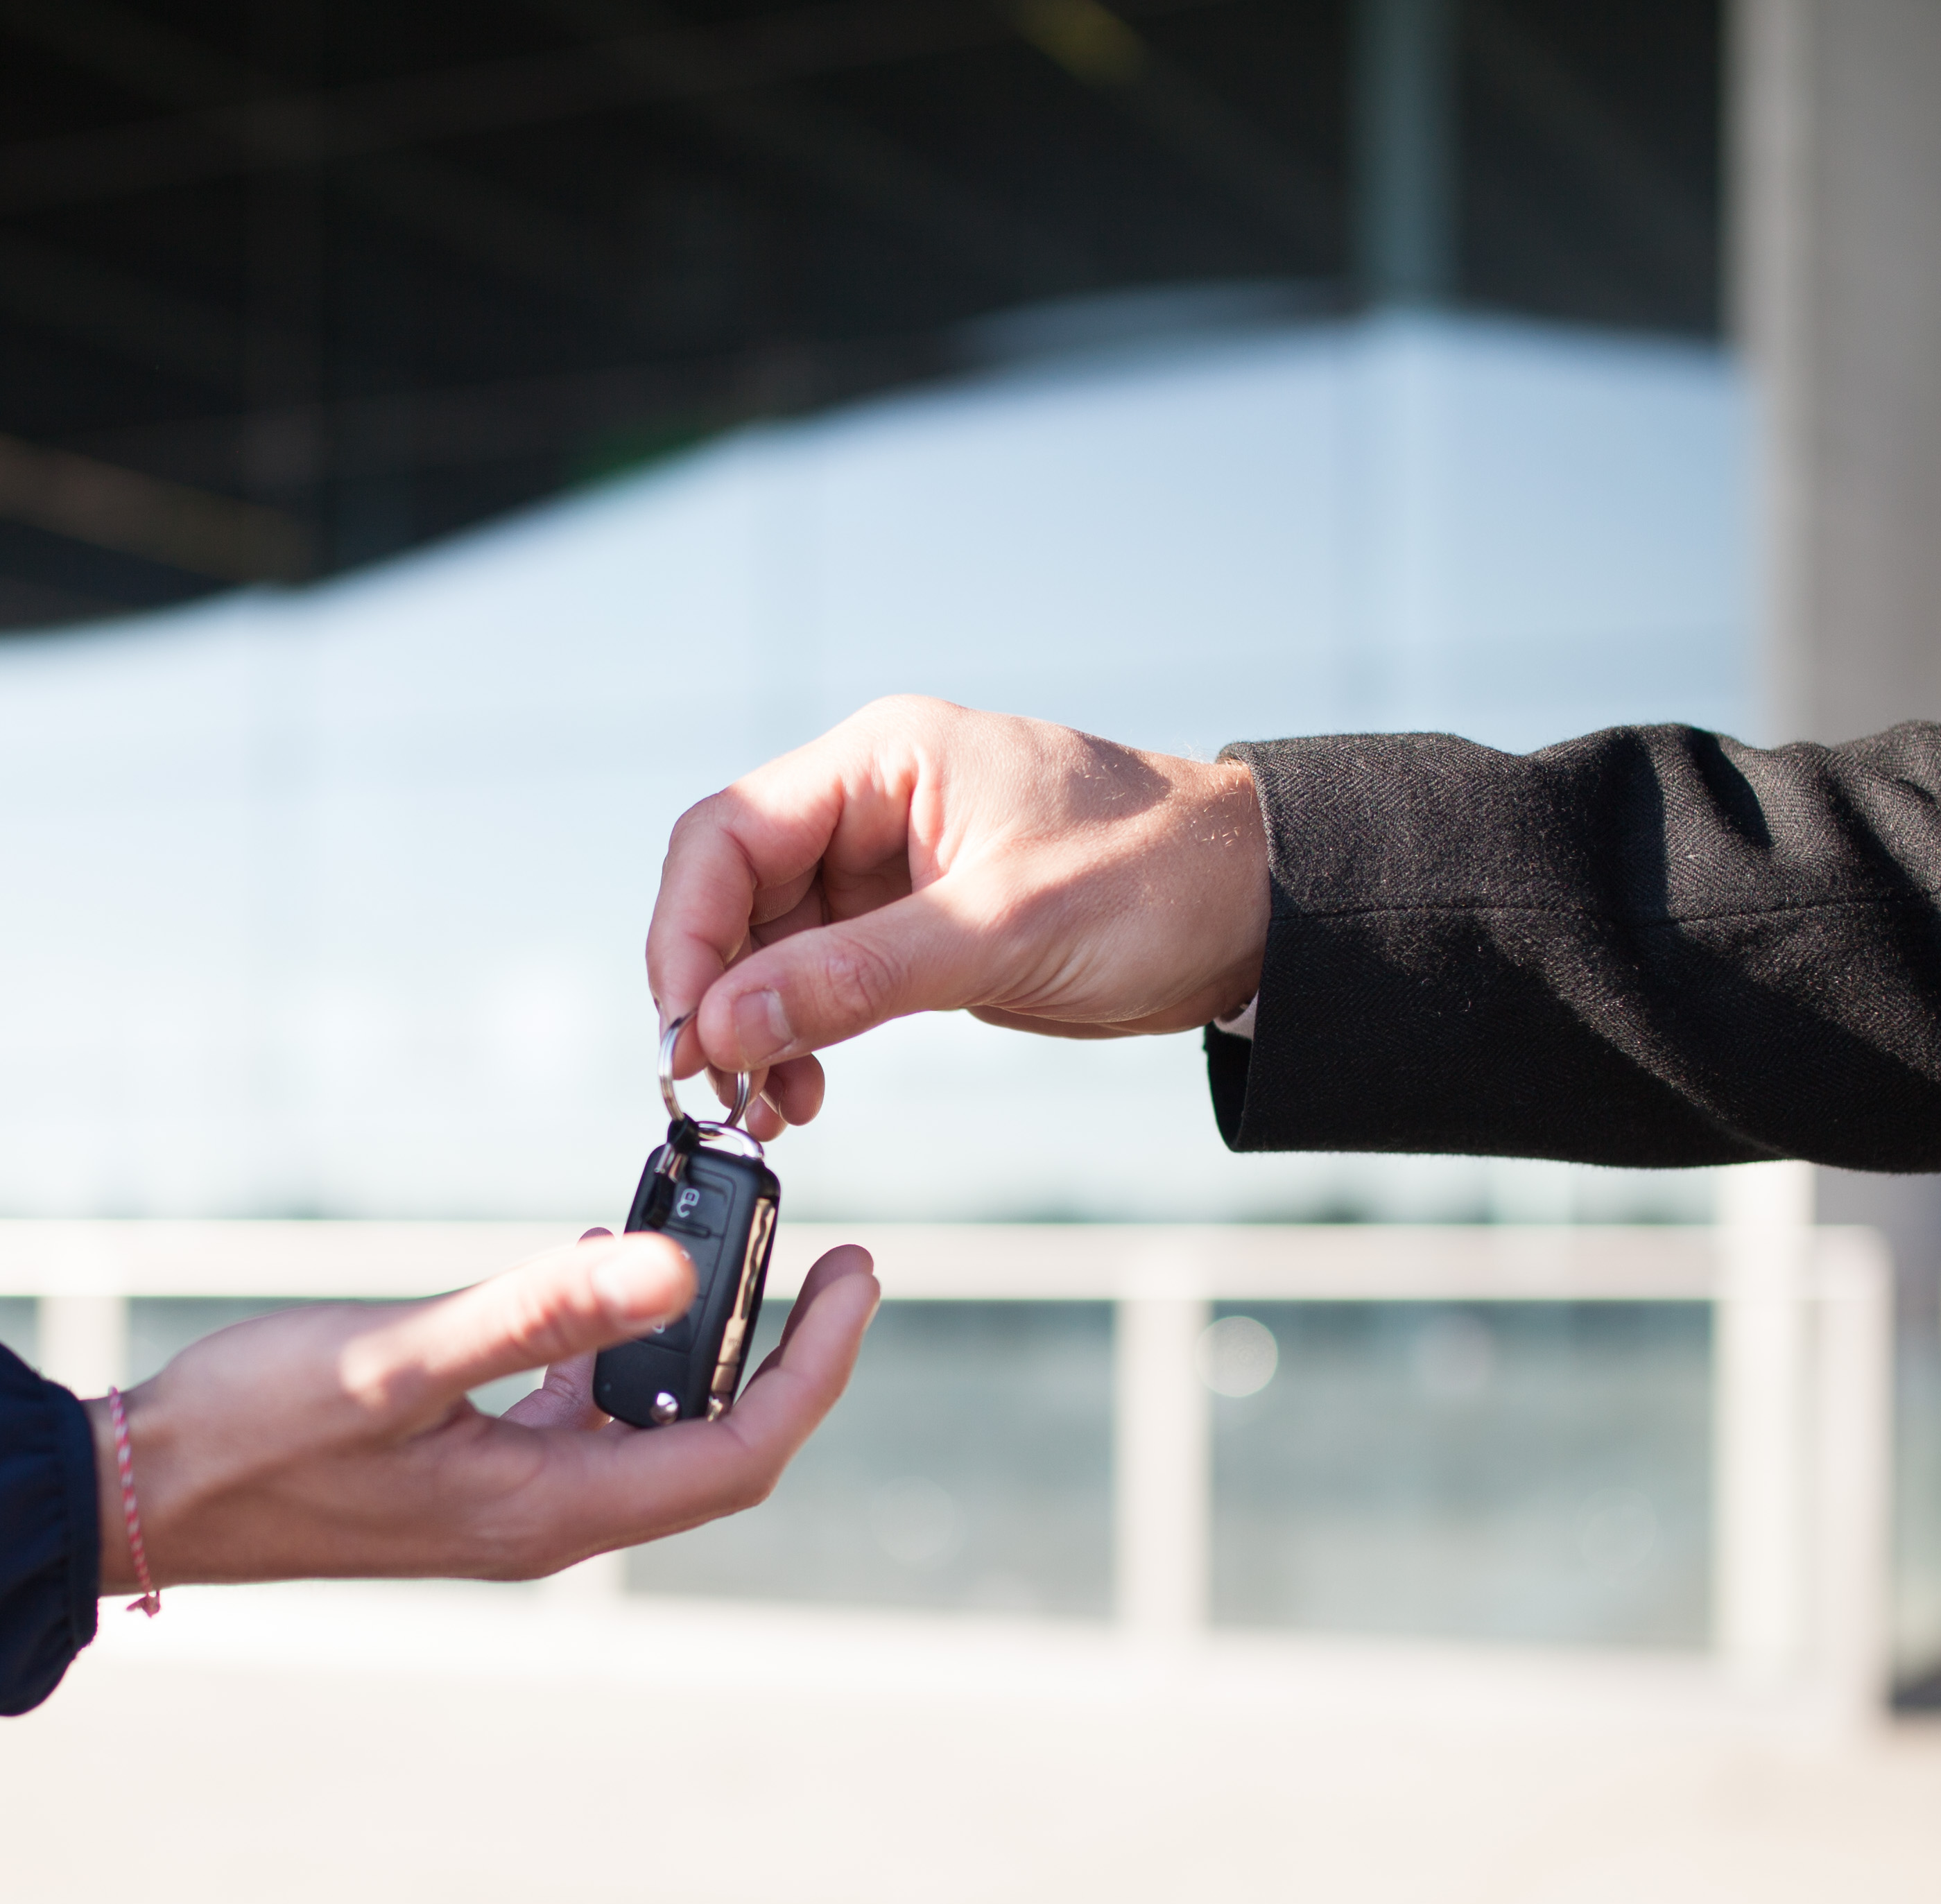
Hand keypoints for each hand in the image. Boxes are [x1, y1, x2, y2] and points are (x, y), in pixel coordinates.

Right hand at [105, 1231, 878, 1588]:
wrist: (144, 1492)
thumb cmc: (254, 1430)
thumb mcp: (397, 1358)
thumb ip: (535, 1313)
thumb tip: (678, 1273)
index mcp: (553, 1509)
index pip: (742, 1451)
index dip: (817, 1366)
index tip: (860, 1275)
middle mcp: (550, 1518)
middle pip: (718, 1444)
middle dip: (785, 1351)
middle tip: (825, 1255)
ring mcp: (511, 1498)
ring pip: (655, 1426)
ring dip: (704, 1345)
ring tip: (732, 1245)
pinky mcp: (471, 1468)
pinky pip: (585, 1410)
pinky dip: (617, 1346)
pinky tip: (599, 1271)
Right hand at [647, 695, 1269, 1134]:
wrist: (1255, 912)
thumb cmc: (1154, 882)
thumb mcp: (1000, 930)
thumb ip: (855, 977)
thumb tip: (723, 1027)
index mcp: (883, 761)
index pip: (727, 834)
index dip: (687, 934)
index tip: (686, 1031)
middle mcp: (870, 804)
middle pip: (732, 892)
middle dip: (712, 991)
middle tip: (711, 1085)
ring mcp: (887, 869)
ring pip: (767, 947)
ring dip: (752, 1027)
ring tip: (764, 1105)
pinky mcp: (912, 928)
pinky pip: (819, 980)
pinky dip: (798, 1036)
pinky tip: (802, 1091)